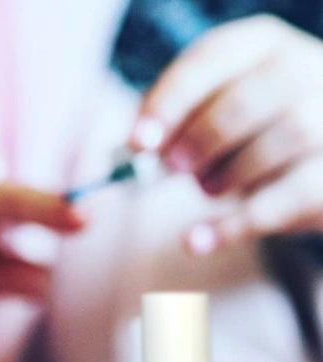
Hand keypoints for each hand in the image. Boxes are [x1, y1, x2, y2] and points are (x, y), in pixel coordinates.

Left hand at [130, 15, 322, 254]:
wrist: (311, 160)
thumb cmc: (248, 131)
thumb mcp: (209, 111)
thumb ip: (171, 122)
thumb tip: (131, 149)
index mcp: (260, 46)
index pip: (210, 60)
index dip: (169, 103)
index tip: (138, 142)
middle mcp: (304, 70)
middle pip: (244, 103)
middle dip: (197, 141)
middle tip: (172, 169)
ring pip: (270, 147)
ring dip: (221, 177)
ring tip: (208, 187)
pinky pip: (281, 202)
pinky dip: (230, 226)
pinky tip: (194, 241)